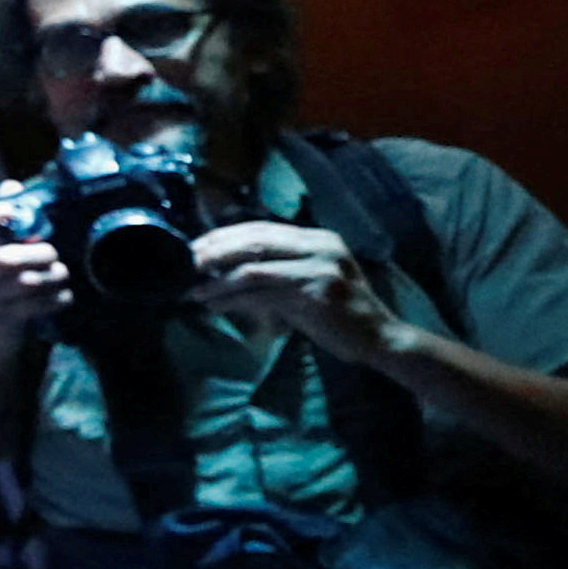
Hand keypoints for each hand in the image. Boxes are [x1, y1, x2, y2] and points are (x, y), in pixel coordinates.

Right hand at [0, 203, 69, 371]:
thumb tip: (12, 186)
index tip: (8, 212)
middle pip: (6, 260)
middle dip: (38, 253)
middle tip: (50, 252)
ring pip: (29, 283)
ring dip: (54, 275)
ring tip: (60, 272)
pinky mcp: (9, 320)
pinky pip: (42, 305)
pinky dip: (59, 297)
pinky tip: (62, 293)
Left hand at [190, 221, 398, 359]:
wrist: (382, 340)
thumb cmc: (340, 316)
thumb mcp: (307, 283)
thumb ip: (275, 271)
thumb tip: (224, 270)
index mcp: (317, 237)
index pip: (260, 228)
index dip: (224, 236)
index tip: (194, 247)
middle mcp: (320, 245)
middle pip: (253, 240)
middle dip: (214, 251)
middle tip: (185, 264)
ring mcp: (320, 266)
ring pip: (254, 267)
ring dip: (218, 280)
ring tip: (193, 290)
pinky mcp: (317, 292)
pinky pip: (264, 292)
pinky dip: (234, 299)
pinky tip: (215, 305)